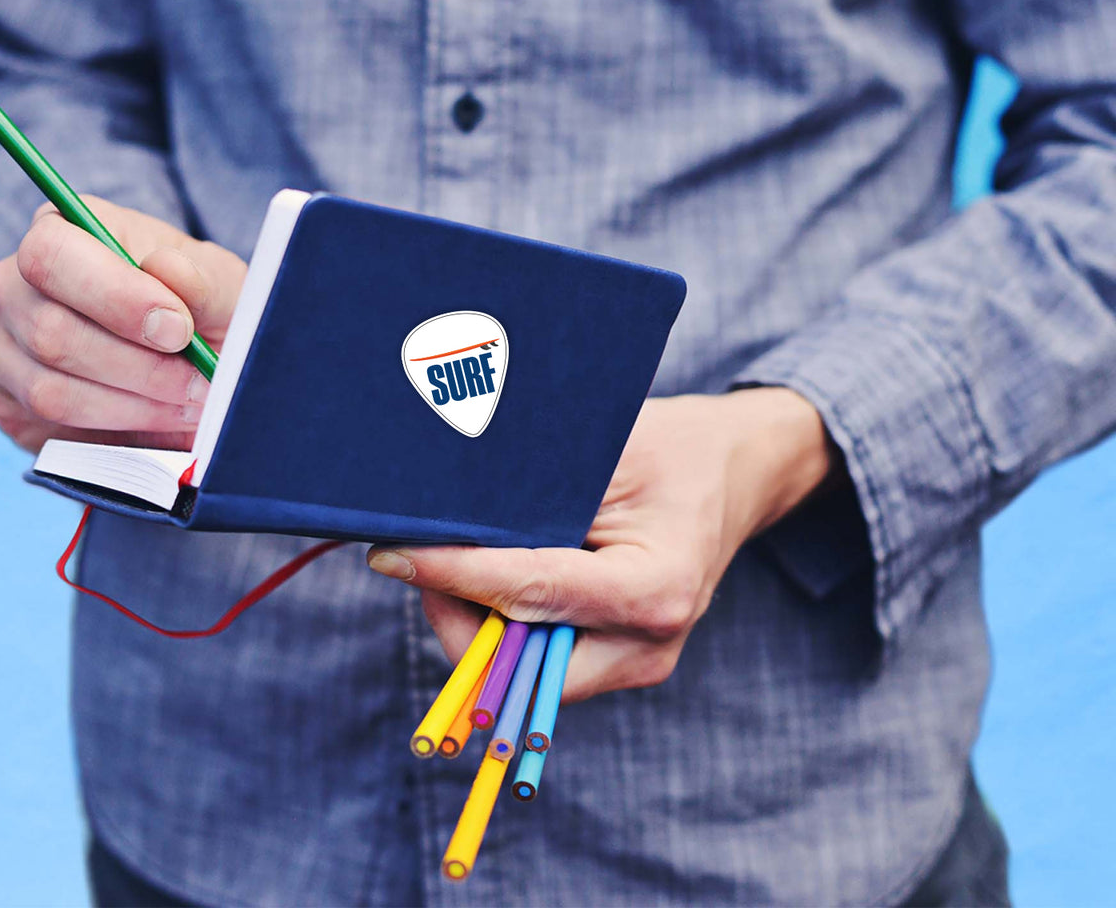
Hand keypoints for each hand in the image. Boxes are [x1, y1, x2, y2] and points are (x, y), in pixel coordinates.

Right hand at [0, 197, 246, 451]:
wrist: (188, 358)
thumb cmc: (198, 307)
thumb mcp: (220, 287)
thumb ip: (202, 280)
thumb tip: (166, 269)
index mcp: (59, 232)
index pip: (52, 255)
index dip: (116, 297)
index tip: (178, 329)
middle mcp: (12, 285)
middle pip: (50, 332)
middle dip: (140, 367)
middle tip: (200, 381)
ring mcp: (0, 348)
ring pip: (51, 391)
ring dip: (135, 407)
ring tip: (190, 403)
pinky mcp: (8, 404)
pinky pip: (53, 430)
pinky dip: (118, 433)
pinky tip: (160, 420)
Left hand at [367, 388, 839, 702]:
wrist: (733, 470)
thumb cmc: (670, 447)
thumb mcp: (602, 452)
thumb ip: (525, 498)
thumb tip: (432, 522)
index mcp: (656, 588)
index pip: (528, 595)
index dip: (450, 575)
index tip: (389, 555)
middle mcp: (649, 646)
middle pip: (515, 667)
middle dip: (455, 614)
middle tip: (420, 555)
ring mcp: (636, 664)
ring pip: (518, 676)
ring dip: (473, 623)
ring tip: (456, 557)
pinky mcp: (619, 664)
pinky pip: (537, 664)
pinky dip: (501, 626)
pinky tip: (492, 575)